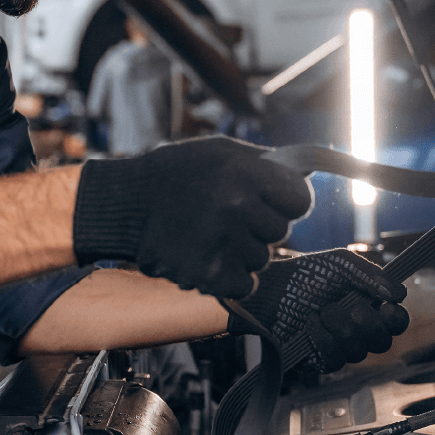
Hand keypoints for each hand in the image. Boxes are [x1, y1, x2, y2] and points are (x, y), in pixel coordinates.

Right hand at [72, 136, 313, 298]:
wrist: (126, 205)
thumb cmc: (175, 173)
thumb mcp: (221, 152)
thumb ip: (265, 164)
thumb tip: (308, 176)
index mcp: (246, 173)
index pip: (300, 200)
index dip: (285, 201)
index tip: (269, 200)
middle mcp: (238, 208)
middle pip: (281, 231)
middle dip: (260, 224)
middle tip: (228, 214)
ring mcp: (224, 244)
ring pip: (262, 258)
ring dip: (243, 250)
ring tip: (211, 232)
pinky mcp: (209, 275)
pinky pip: (244, 283)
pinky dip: (228, 274)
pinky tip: (207, 253)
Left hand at [224, 249, 409, 372]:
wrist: (269, 288)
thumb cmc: (305, 274)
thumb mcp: (340, 263)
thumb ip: (370, 274)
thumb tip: (399, 293)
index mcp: (368, 307)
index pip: (397, 323)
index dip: (397, 319)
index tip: (387, 306)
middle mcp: (357, 330)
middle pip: (382, 342)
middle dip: (366, 321)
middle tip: (346, 304)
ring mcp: (339, 347)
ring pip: (358, 351)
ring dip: (340, 327)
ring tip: (320, 310)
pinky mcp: (319, 360)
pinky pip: (335, 360)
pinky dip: (323, 339)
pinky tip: (310, 324)